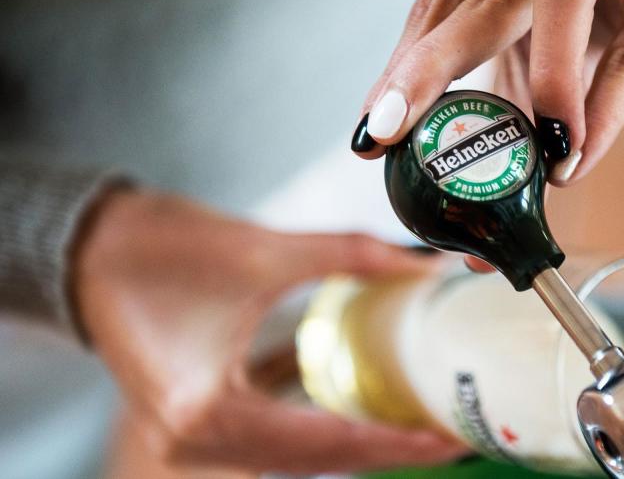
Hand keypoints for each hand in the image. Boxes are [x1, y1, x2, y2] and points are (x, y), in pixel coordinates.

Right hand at [73, 188, 467, 474]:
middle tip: (449, 435)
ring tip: (417, 429)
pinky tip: (363, 417)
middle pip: (314, 462)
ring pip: (295, 459)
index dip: (391, 445)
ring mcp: (193, 438)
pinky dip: (322, 434)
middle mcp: (195, 439)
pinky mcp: (199, 421)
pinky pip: (273, 443)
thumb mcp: (263, 250)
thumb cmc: (158, 248)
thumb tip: (423, 264)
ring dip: (356, 446)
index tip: (445, 438)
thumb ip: (350, 256)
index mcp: (205, 409)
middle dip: (384, 451)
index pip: (321, 444)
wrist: (92, 249)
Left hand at [352, 0, 623, 184]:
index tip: (372, 128)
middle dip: (432, 62)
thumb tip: (458, 222)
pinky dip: (604, 109)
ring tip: (513, 158)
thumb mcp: (536, 65)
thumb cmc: (604, 35)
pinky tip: (575, 157)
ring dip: (535, 77)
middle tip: (391, 128)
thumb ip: (493, 113)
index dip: (406, 61)